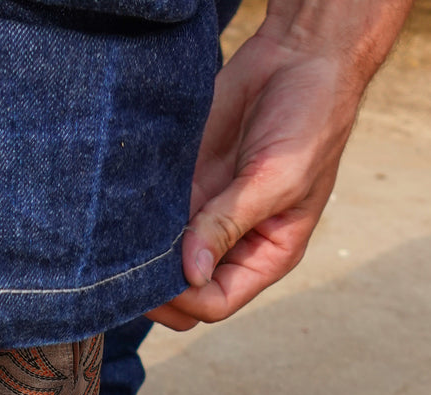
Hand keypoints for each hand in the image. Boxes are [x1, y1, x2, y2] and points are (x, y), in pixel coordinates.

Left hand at [148, 0, 409, 329]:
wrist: (299, 55)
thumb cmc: (310, 120)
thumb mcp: (277, 179)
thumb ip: (230, 224)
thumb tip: (192, 273)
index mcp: (266, 255)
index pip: (217, 302)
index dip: (186, 299)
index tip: (161, 278)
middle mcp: (232, 244)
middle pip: (184, 291)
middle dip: (157, 288)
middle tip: (127, 268)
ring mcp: (205, 214)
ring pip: (161, 257)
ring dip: (141, 254)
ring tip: (119, 241)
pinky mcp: (185, 183)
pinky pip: (152, 216)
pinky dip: (135, 220)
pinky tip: (122, 211)